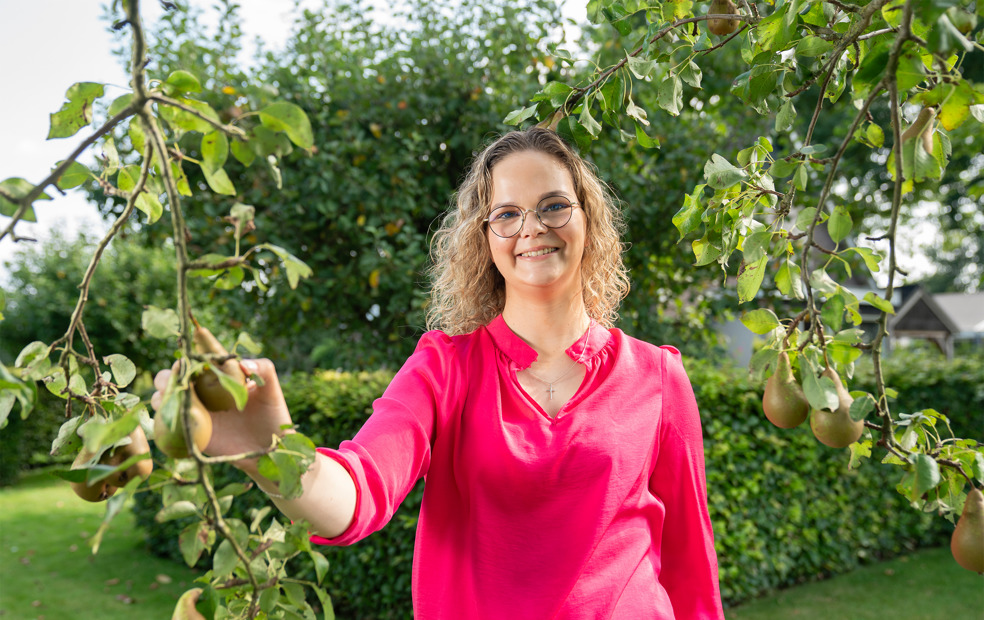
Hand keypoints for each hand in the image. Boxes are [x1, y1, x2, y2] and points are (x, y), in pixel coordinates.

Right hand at [150, 358, 293, 472]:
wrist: (268, 448)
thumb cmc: (273, 415)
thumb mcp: (272, 390)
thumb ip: (264, 370)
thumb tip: (243, 363)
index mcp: (222, 375)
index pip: (205, 356)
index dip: (197, 346)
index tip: (194, 339)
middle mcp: (205, 390)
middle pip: (178, 375)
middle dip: (171, 372)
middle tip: (178, 373)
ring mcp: (196, 409)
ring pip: (168, 396)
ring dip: (163, 392)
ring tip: (169, 394)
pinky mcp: (191, 430)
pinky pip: (169, 421)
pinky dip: (163, 415)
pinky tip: (166, 413)